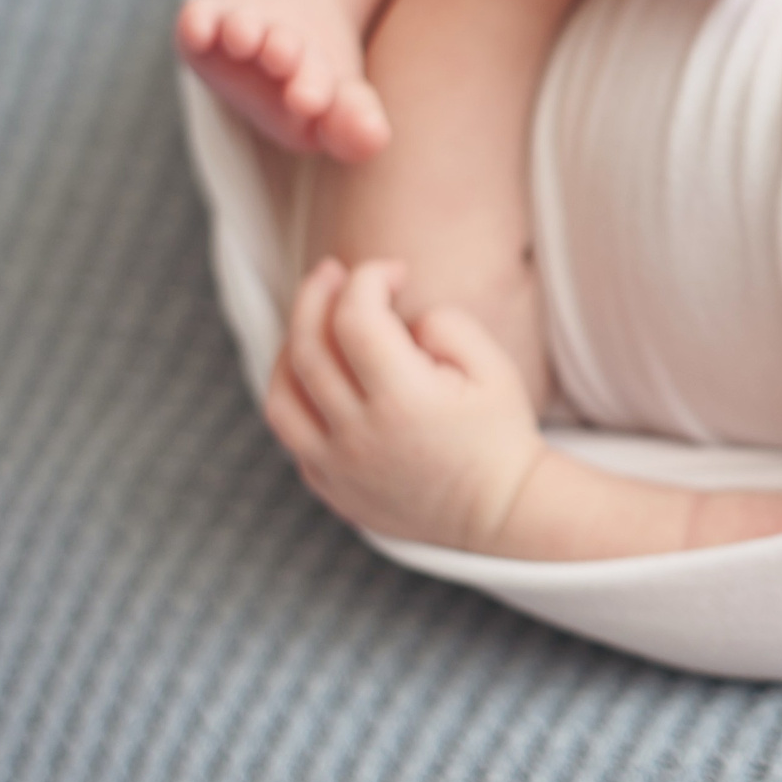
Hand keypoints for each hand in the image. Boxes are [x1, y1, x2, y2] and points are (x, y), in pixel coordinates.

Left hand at [263, 258, 546, 551]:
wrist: (498, 510)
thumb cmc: (499, 431)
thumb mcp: (495, 367)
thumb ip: (447, 325)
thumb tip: (400, 319)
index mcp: (405, 400)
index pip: (357, 318)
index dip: (370, 279)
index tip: (394, 272)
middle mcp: (360, 434)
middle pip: (308, 346)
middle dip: (318, 294)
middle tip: (335, 271)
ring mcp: (337, 466)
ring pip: (282, 392)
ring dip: (291, 344)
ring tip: (314, 320)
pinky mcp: (329, 486)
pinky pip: (291, 432)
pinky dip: (295, 391)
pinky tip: (320, 372)